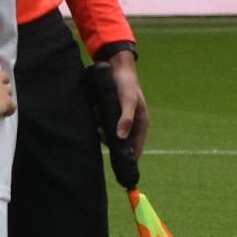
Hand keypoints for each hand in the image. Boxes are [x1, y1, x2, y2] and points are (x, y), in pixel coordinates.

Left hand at [86, 52, 148, 187]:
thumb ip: (126, 119)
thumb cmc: (127, 84)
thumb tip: (120, 137)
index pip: (136, 148)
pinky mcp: (111, 115)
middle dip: (112, 144)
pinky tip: (95, 115)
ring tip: (98, 118)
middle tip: (102, 136)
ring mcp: (121, 120)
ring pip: (111, 135)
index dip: (130, 160)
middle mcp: (131, 124)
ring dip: (103, 131)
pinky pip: (104, 126)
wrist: (115, 66)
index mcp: (141, 124)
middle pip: (122, 144)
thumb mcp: (128, 101)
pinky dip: (99, 124)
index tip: (122, 170)